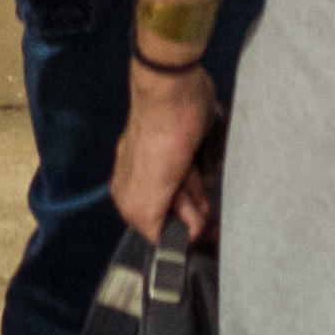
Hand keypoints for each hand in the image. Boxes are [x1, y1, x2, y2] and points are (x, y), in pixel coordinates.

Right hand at [110, 53, 218, 244]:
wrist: (175, 91)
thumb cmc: (159, 144)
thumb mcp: (146, 197)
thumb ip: (154, 226)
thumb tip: (177, 243)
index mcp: (129, 197)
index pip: (159, 232)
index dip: (182, 235)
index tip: (202, 232)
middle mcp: (146, 184)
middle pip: (178, 214)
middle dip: (192, 209)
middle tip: (193, 190)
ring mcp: (167, 165)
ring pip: (192, 195)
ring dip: (199, 190)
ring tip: (193, 168)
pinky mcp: (187, 149)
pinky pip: (201, 173)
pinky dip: (206, 172)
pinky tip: (202, 161)